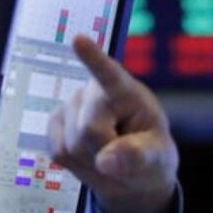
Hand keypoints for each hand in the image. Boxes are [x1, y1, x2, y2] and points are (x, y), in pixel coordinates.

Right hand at [49, 35, 178, 212]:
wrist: (134, 172)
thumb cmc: (151, 157)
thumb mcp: (157, 159)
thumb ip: (137, 157)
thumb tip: (105, 162)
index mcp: (127, 92)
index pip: (110, 75)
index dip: (93, 58)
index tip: (79, 40)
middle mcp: (94, 91)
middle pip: (88, 130)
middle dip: (105, 151)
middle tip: (125, 154)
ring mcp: (71, 105)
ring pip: (71, 145)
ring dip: (91, 160)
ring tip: (109, 154)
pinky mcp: (55, 123)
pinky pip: (58, 152)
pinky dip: (76, 165)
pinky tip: (92, 156)